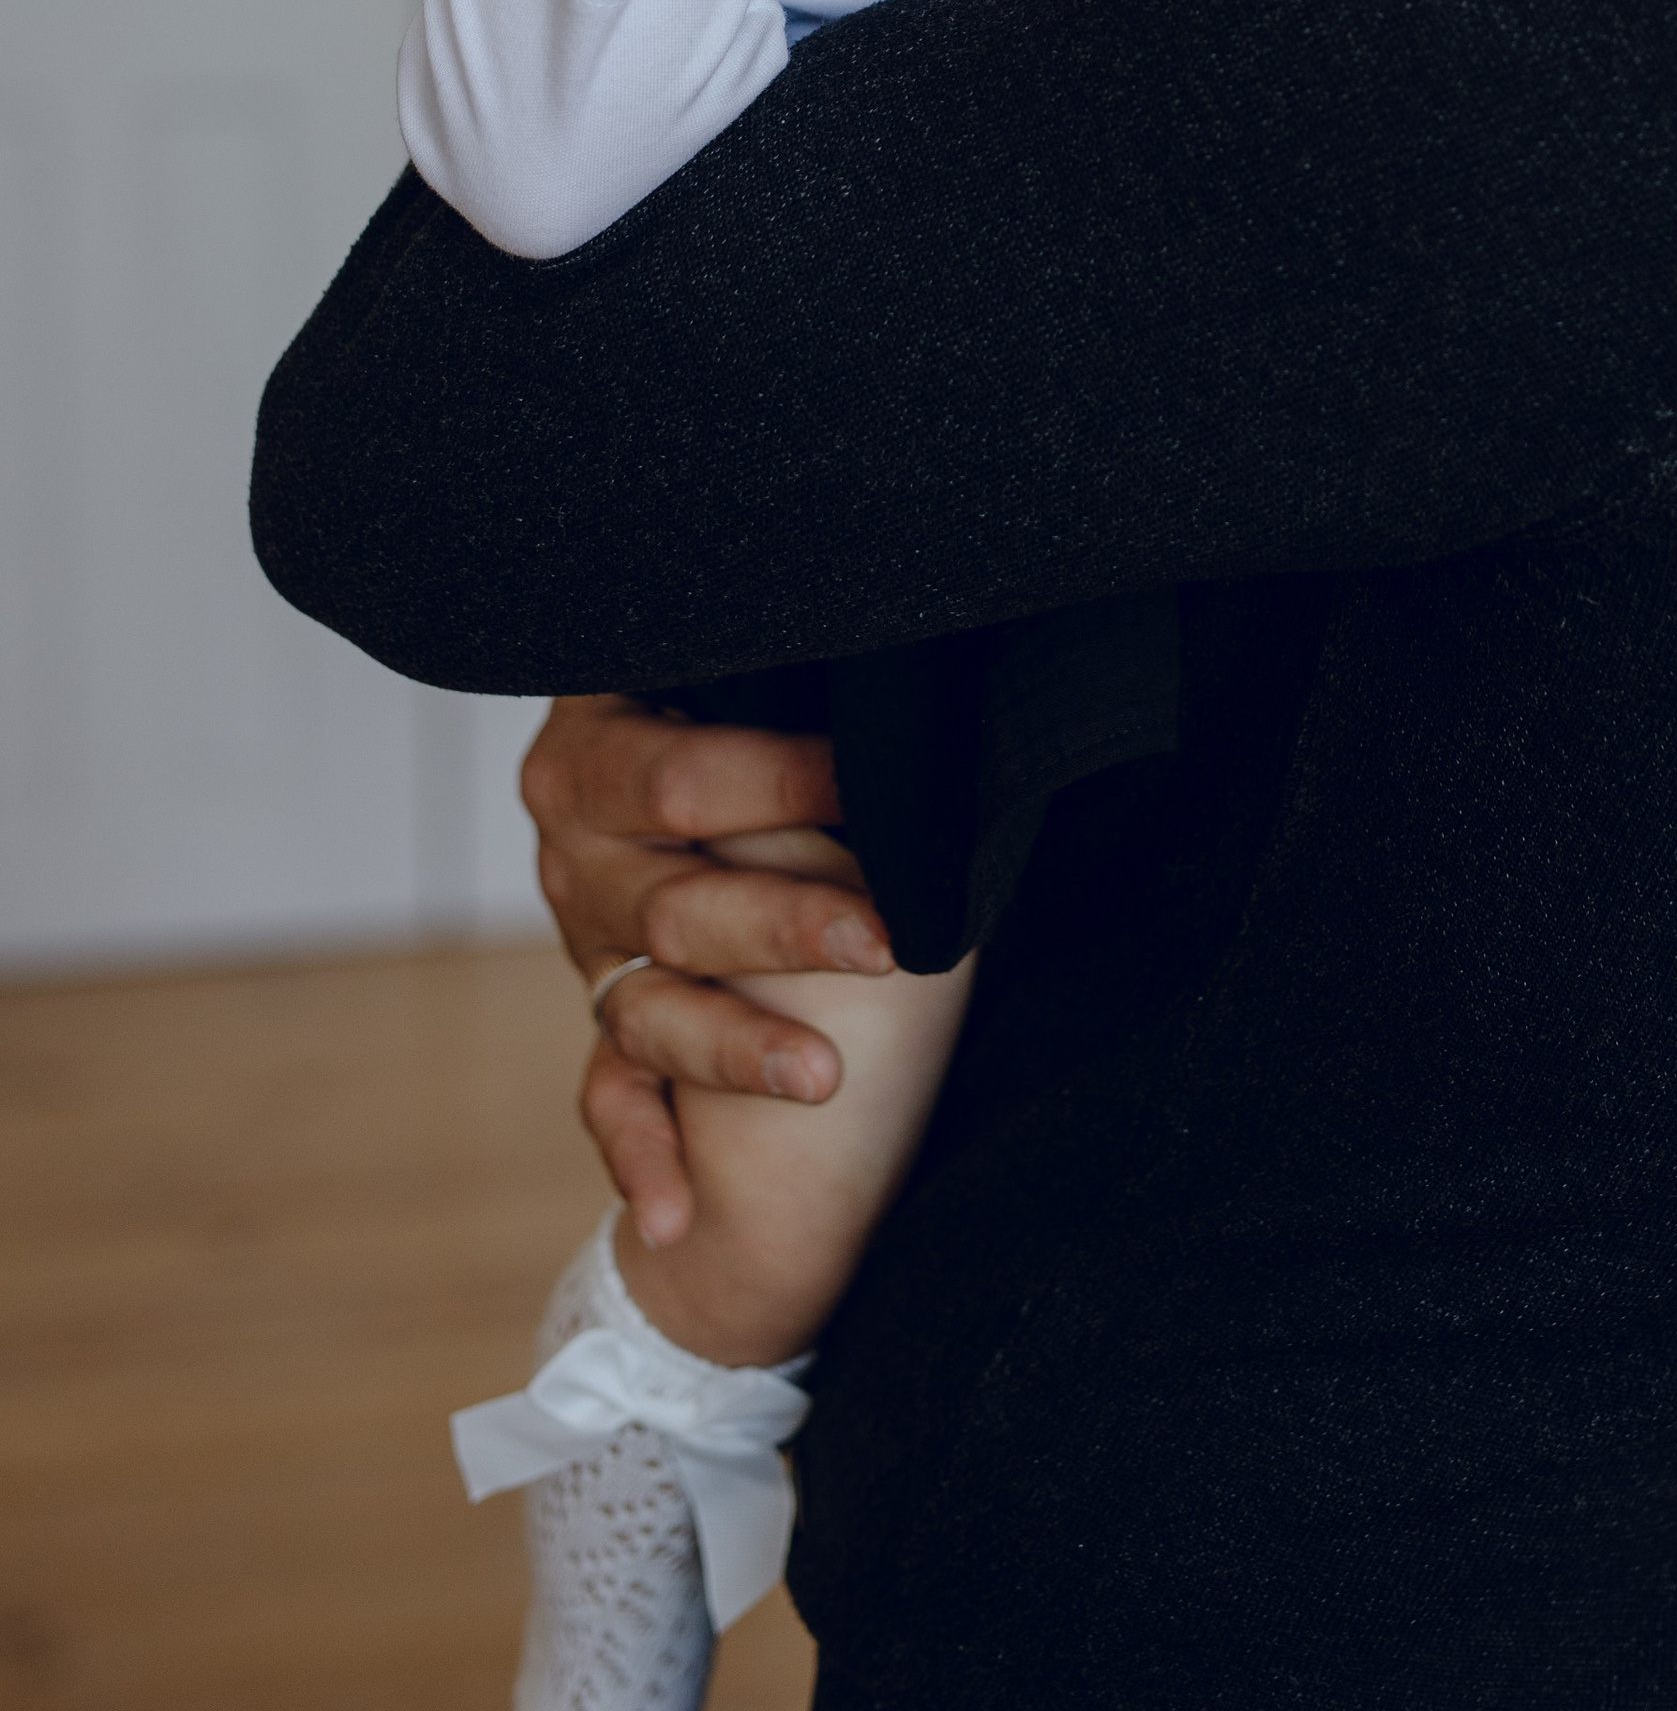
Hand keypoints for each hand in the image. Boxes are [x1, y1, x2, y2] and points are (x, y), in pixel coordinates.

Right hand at [521, 696, 893, 1248]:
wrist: (656, 760)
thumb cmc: (738, 698)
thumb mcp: (728, 668)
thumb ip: (779, 669)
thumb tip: (893, 660)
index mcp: (595, 754)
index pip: (681, 780)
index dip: (781, 781)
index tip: (873, 788)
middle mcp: (579, 855)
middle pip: (677, 905)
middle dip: (785, 926)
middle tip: (880, 948)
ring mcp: (589, 950)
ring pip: (653, 1009)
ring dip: (733, 1050)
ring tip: (819, 1079)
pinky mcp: (608, 1024)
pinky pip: (612, 1099)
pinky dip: (644, 1160)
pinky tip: (677, 1220)